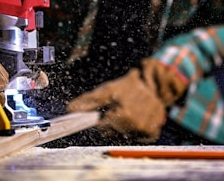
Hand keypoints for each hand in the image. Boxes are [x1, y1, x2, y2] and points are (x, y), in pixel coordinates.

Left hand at [66, 58, 186, 142]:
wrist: (153, 85)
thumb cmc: (128, 87)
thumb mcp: (108, 90)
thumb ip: (88, 100)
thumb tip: (70, 109)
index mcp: (123, 114)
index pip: (102, 127)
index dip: (103, 118)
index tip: (107, 111)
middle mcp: (135, 125)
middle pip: (112, 133)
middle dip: (112, 122)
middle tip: (118, 109)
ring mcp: (145, 130)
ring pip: (123, 136)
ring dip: (122, 127)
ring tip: (128, 112)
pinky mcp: (152, 133)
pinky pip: (135, 138)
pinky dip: (133, 130)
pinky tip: (136, 118)